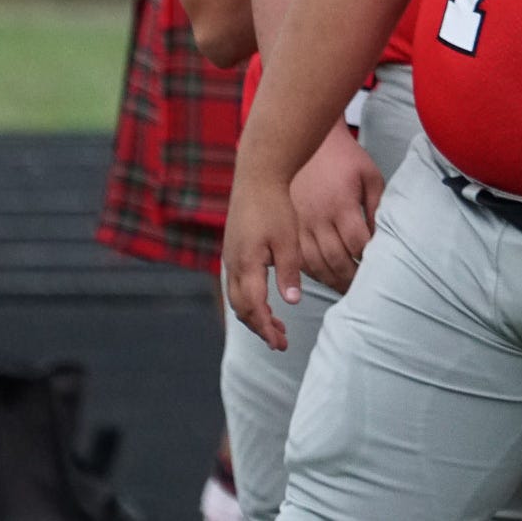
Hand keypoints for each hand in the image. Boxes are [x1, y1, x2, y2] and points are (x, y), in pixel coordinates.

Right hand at [222, 167, 303, 351]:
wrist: (257, 176)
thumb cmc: (275, 206)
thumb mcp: (288, 241)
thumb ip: (288, 273)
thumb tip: (291, 303)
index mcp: (246, 265)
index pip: (254, 308)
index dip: (266, 329)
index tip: (279, 343)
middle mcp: (233, 265)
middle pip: (242, 308)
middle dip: (260, 328)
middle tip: (280, 342)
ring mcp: (230, 258)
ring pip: (237, 298)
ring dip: (254, 315)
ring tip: (276, 327)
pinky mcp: (232, 250)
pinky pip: (237, 284)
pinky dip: (250, 300)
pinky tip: (266, 302)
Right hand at [291, 124, 384, 291]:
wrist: (303, 141)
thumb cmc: (343, 158)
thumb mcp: (369, 175)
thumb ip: (378, 206)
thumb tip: (381, 237)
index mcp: (340, 204)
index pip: (358, 243)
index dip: (369, 260)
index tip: (379, 269)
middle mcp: (317, 217)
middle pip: (336, 259)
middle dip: (352, 278)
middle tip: (364, 289)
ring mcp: (299, 224)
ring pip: (314, 264)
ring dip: (331, 280)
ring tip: (346, 288)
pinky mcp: (288, 227)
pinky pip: (297, 258)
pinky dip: (311, 272)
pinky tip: (324, 276)